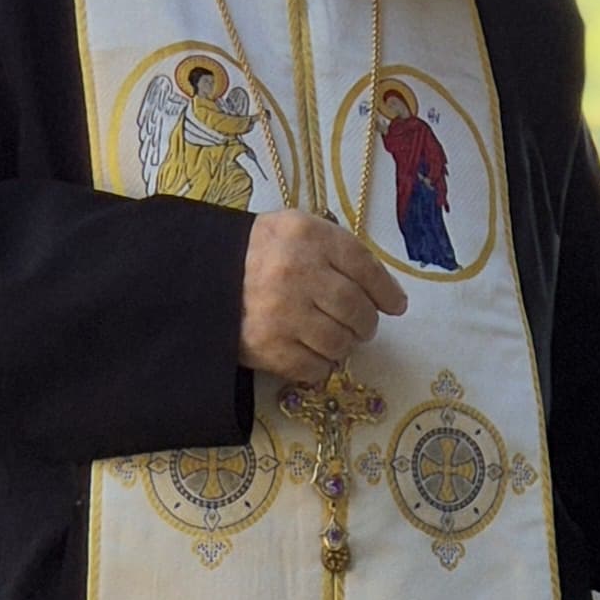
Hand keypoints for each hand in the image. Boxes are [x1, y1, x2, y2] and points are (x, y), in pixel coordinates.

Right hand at [240, 209, 406, 383]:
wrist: (203, 278)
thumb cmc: (260, 253)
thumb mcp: (297, 231)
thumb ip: (338, 251)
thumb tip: (386, 292)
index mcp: (307, 237)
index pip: (364, 266)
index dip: (385, 291)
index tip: (396, 306)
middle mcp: (296, 273)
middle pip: (356, 309)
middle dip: (367, 323)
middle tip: (363, 326)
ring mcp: (281, 314)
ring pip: (339, 343)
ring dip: (345, 345)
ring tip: (336, 337)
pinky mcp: (267, 347)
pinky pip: (314, 368)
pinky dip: (322, 365)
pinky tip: (313, 352)